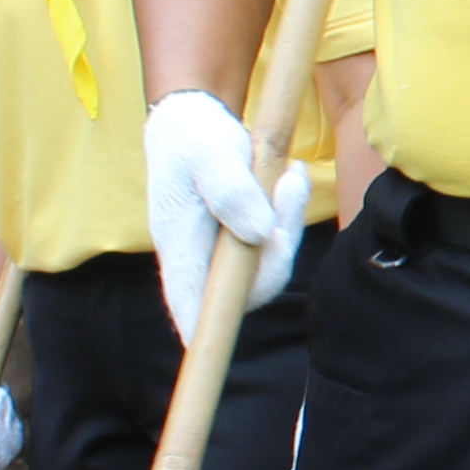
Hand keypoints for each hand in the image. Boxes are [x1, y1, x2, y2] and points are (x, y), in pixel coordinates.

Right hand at [145, 88, 301, 329]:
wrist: (194, 123)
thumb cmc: (194, 139)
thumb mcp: (211, 153)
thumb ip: (231, 190)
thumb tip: (259, 234)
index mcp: (177, 242)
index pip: (186, 299)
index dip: (201, 328)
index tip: (209, 346)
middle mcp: (198, 256)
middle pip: (242, 289)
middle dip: (277, 251)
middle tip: (288, 187)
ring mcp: (220, 252)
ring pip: (264, 266)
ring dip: (288, 225)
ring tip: (291, 174)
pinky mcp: (241, 240)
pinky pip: (274, 243)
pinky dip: (289, 214)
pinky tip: (292, 176)